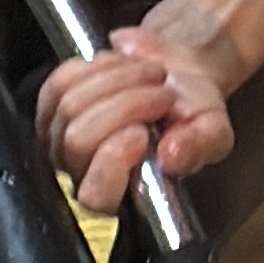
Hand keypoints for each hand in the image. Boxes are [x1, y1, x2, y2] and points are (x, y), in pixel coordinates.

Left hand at [40, 20, 240, 222]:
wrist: (175, 76)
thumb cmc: (190, 110)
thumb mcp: (212, 130)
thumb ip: (200, 146)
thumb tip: (172, 157)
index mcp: (122, 194)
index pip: (95, 196)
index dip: (113, 160)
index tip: (142, 133)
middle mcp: (83, 173)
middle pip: (79, 140)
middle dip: (127, 106)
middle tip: (161, 95)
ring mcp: (59, 138)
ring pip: (70, 104)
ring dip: (119, 80)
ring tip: (150, 79)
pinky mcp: (51, 103)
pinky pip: (63, 80)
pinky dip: (100, 67)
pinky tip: (123, 70)